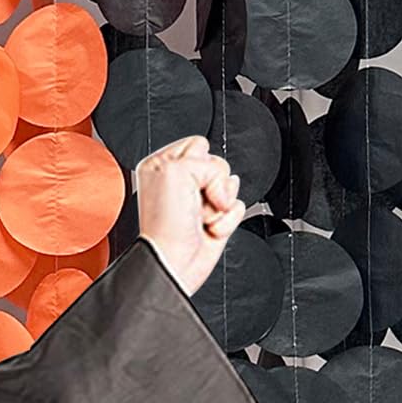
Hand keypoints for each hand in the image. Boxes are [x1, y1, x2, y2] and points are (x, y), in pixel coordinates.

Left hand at [135, 135, 244, 297]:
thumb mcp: (177, 170)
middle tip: (194, 199)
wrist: (175, 259)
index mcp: (162, 165)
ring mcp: (200, 199)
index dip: (199, 160)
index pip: (198, 143)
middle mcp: (180, 180)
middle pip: (218, 162)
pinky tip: (209, 228)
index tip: (184, 179)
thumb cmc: (166, 221)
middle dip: (213, 181)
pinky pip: (239, 205)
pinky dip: (227, 219)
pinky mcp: (217, 216)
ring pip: (231, 183)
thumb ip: (202, 158)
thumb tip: (222, 178)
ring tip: (199, 216)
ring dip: (219, 202)